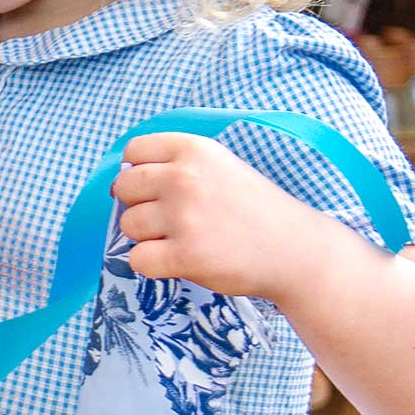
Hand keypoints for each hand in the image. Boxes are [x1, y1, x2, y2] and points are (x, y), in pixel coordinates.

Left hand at [110, 133, 350, 301]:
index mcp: (194, 149)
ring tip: (183, 239)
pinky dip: (152, 264)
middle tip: (170, 219)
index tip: (156, 190)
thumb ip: (175, 167)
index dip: (138, 173)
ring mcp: (184, 217)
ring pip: (128, 225)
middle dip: (138, 205)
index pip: (134, 151)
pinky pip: (137, 259)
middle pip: (124, 188)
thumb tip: (119, 182)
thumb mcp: (219, 167)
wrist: (294, 249)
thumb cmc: (252, 209)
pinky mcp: (184, 255)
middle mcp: (185, 178)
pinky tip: (179, 259)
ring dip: (147, 237)